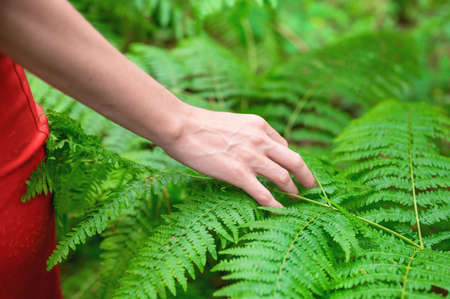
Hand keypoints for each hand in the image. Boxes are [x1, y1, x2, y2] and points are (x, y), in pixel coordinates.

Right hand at [161, 106, 316, 207]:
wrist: (181, 127)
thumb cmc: (200, 125)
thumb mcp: (233, 122)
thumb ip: (248, 134)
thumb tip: (255, 149)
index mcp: (259, 125)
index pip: (283, 144)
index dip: (289, 160)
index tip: (290, 170)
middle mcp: (261, 140)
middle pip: (295, 160)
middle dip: (307, 176)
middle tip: (312, 187)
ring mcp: (251, 158)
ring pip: (283, 178)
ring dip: (293, 192)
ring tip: (296, 201)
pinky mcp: (238, 174)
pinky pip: (264, 194)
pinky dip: (276, 205)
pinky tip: (281, 212)